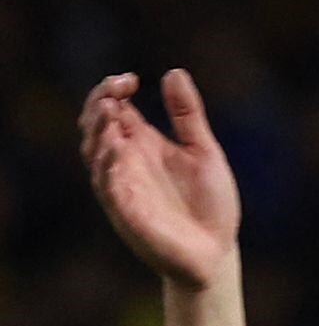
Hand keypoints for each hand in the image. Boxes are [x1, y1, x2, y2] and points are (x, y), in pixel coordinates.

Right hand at [81, 70, 241, 290]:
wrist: (216, 253)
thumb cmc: (210, 204)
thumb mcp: (204, 151)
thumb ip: (188, 115)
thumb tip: (174, 72)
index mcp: (142, 143)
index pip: (113, 107)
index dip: (112, 89)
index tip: (131, 80)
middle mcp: (126, 160)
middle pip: (95, 124)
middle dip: (99, 102)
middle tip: (116, 88)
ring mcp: (122, 185)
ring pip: (94, 151)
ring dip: (99, 129)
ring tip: (110, 108)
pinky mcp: (125, 211)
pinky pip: (107, 185)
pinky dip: (108, 165)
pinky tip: (117, 147)